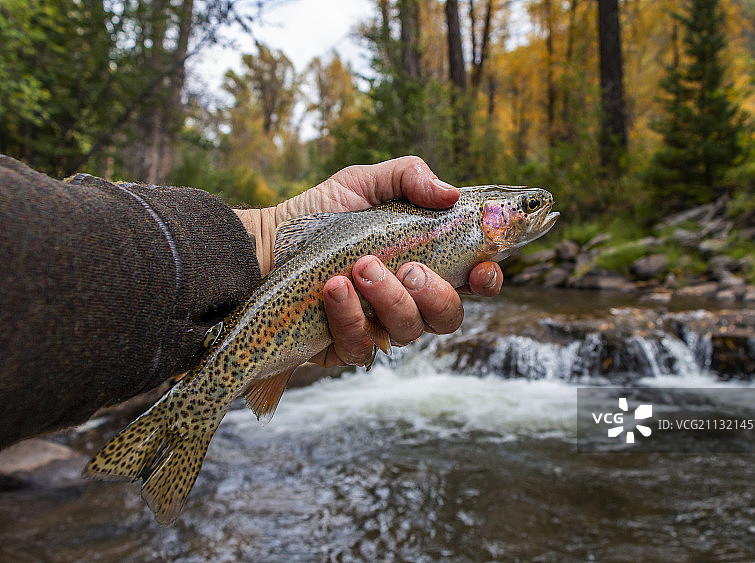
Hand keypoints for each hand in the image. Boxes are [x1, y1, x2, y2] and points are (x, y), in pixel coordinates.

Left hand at [234, 156, 502, 366]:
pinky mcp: (345, 347)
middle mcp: (407, 300)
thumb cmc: (319, 215)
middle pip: (447, 317)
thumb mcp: (363, 182)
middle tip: (408, 267)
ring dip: (389, 299)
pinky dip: (349, 316)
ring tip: (359, 268)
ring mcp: (378, 327)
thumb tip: (450, 193)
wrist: (263, 244)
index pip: (471, 282)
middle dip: (435, 294)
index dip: (487, 280)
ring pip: (409, 332)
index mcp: (424, 263)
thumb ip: (409, 177)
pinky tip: (332, 289)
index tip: (481, 269)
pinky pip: (362, 346)